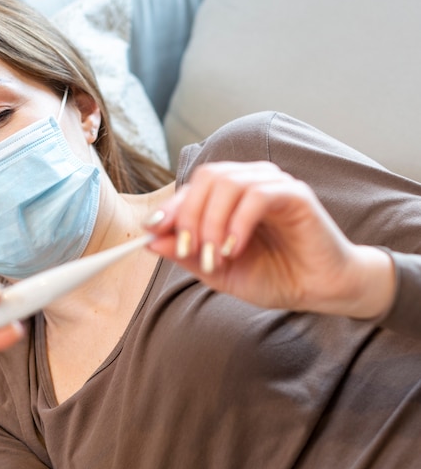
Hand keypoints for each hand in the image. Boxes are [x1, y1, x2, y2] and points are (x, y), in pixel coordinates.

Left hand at [146, 161, 394, 317]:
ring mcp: (273, 185)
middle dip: (188, 215)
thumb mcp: (218, 271)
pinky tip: (235, 249)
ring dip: (212, 223)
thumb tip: (150, 241)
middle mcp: (250, 183)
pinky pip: (257, 195)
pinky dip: (238, 223)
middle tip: (187, 250)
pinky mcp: (295, 194)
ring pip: (229, 183)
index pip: (193, 188)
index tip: (152, 231)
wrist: (317, 290)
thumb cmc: (273, 277)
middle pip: (206, 177)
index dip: (170, 207)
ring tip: (216, 257)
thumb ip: (187, 254)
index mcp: (230, 198)